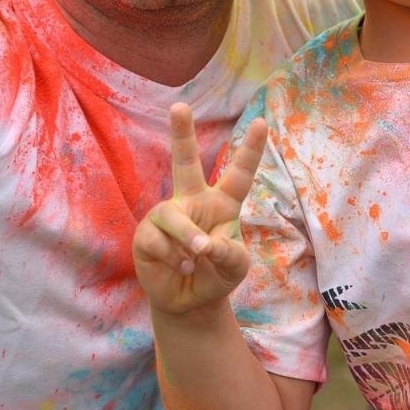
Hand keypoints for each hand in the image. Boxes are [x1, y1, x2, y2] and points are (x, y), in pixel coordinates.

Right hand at [133, 104, 267, 317]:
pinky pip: (159, 240)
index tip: (263, 123)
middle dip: (182, 134)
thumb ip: (229, 253)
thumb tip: (203, 243)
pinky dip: (175, 259)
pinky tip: (181, 268)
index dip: (251, 150)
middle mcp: (193, 202)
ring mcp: (167, 216)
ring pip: (174, 217)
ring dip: (188, 240)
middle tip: (179, 106)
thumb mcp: (236, 267)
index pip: (239, 174)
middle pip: (185, 162)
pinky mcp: (146, 234)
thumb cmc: (216, 276)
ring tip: (196, 258)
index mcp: (222, 204)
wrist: (189, 302)